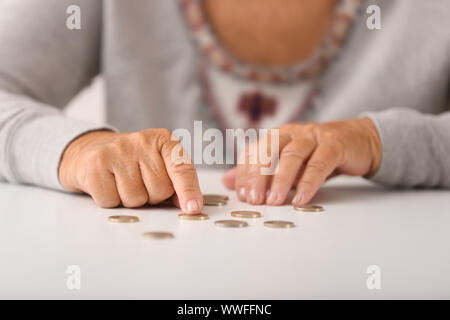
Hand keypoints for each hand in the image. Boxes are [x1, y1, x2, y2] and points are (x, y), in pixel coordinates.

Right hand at [59, 129, 202, 211]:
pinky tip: (108, 185)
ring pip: (136, 199)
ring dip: (130, 200)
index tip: (193, 208)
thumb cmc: (132, 163)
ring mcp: (117, 150)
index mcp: (163, 140)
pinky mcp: (96, 163)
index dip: (188, 190)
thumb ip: (176, 183)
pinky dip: (110, 201)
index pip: (181, 168)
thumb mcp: (158, 165)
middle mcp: (142, 141)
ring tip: (123, 184)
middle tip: (139, 183)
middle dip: (152, 196)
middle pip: (160, 189)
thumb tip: (190, 205)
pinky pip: (111, 201)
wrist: (91, 151)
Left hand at [222, 118, 381, 205]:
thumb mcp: (286, 164)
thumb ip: (258, 172)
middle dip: (258, 177)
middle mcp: (291, 133)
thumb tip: (228, 182)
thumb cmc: (318, 154)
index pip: (253, 153)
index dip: (245, 174)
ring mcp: (313, 137)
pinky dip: (309, 182)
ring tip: (274, 201)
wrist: (356, 141)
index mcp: (276, 137)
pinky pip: (319, 163)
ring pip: (292, 155)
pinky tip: (301, 199)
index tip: (243, 196)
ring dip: (281, 180)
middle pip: (268, 151)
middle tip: (254, 200)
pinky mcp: (334, 144)